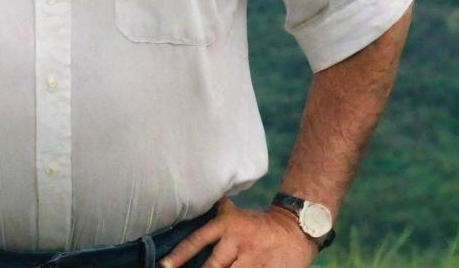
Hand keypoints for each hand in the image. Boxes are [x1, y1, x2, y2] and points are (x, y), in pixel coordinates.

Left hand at [159, 198, 318, 267]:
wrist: (294, 229)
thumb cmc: (258, 225)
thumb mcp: (234, 214)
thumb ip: (215, 212)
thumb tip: (194, 197)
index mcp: (226, 226)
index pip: (198, 240)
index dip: (180, 254)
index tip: (165, 265)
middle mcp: (237, 243)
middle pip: (213, 266)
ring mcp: (253, 260)